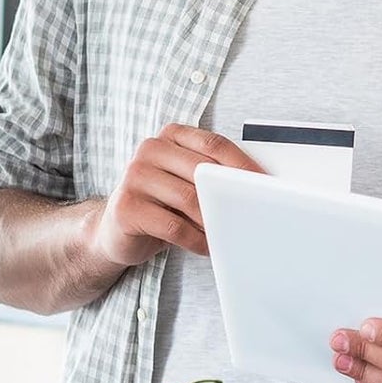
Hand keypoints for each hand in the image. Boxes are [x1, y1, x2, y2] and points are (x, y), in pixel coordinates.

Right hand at [90, 125, 262, 268]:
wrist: (115, 231)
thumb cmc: (161, 204)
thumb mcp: (185, 181)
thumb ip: (211, 174)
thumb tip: (257, 185)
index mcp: (169, 136)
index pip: (214, 144)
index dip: (243, 164)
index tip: (266, 183)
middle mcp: (149, 149)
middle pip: (203, 172)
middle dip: (231, 195)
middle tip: (253, 213)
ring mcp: (134, 176)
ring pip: (190, 199)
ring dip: (214, 221)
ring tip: (229, 233)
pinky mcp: (126, 207)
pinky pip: (174, 226)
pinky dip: (196, 239)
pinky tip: (207, 246)